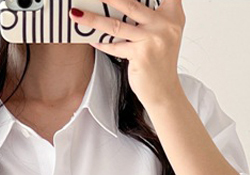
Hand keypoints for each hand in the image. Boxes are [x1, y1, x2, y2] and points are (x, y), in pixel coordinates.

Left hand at [69, 0, 185, 108]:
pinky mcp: (141, 56)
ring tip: (77, 14)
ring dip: (93, 19)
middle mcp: (165, 25)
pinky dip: (101, 43)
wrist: (164, 91)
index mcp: (173, 14)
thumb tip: (123, 4)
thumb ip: (155, 14)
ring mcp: (152, 40)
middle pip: (131, 4)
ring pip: (117, 25)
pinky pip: (115, 46)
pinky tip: (90, 39)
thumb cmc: (161, 62)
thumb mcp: (166, 32)